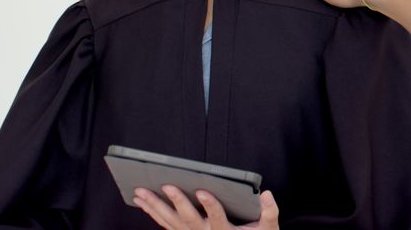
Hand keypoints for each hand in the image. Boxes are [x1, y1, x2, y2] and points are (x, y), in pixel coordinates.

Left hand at [134, 186, 278, 229]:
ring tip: (140, 192)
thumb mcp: (268, 229)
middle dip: (177, 202)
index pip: (218, 218)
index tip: (202, 191)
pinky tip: (142, 202)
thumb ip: (270, 211)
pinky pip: (166, 226)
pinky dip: (153, 213)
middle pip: (188, 220)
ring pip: (171, 223)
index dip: (210, 205)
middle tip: (166, 185)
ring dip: (155, 207)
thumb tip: (268, 194)